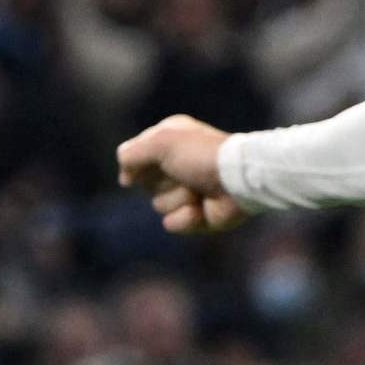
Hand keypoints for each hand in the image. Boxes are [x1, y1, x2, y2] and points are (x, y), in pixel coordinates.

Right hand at [115, 114, 242, 233]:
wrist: (239, 180)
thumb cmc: (202, 156)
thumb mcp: (161, 142)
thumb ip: (131, 154)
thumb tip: (125, 178)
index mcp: (169, 141)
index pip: (135, 157)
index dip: (140, 163)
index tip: (156, 161)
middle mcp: (176, 164)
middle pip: (145, 184)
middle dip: (165, 182)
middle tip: (186, 174)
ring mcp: (186, 190)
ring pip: (159, 205)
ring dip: (179, 199)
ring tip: (200, 191)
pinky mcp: (195, 215)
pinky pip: (172, 223)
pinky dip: (186, 218)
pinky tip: (202, 209)